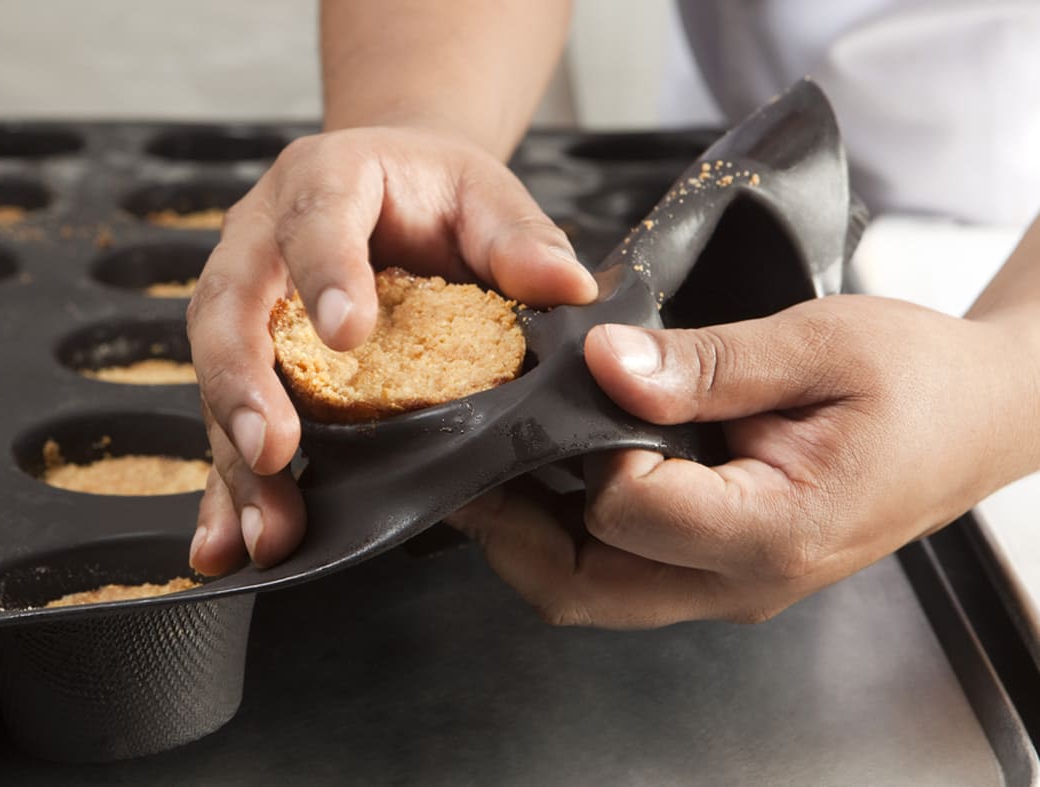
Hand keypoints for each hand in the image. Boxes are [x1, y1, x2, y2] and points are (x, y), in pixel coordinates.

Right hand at [186, 126, 597, 573]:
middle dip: (243, 384)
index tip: (348, 335)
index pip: (315, 220)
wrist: (393, 187)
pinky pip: (224, 421)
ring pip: (215, 374)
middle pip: (230, 306)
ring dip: (234, 457)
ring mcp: (244, 300)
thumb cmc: (436, 194)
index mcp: (325, 181)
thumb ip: (519, 237)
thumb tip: (566, 287)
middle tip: (274, 451)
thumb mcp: (485, 196)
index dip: (324, 273)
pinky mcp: (244, 358)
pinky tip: (226, 546)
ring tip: (264, 529)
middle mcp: (262, 238)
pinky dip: (225, 488)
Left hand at [445, 295, 1038, 627]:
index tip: (585, 386)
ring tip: (498, 466)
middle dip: (509, 529)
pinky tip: (556, 475)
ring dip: (531, 538)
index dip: (585, 446)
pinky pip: (625, 574)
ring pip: (593, 592)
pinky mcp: (723, 571)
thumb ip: (707, 363)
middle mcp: (743, 581)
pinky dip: (574, 534)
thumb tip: (602, 365)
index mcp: (774, 529)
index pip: (624, 509)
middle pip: (583, 587)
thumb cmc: (916, 377)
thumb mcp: (820, 344)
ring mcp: (731, 587)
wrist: (978, 417)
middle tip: (469, 459)